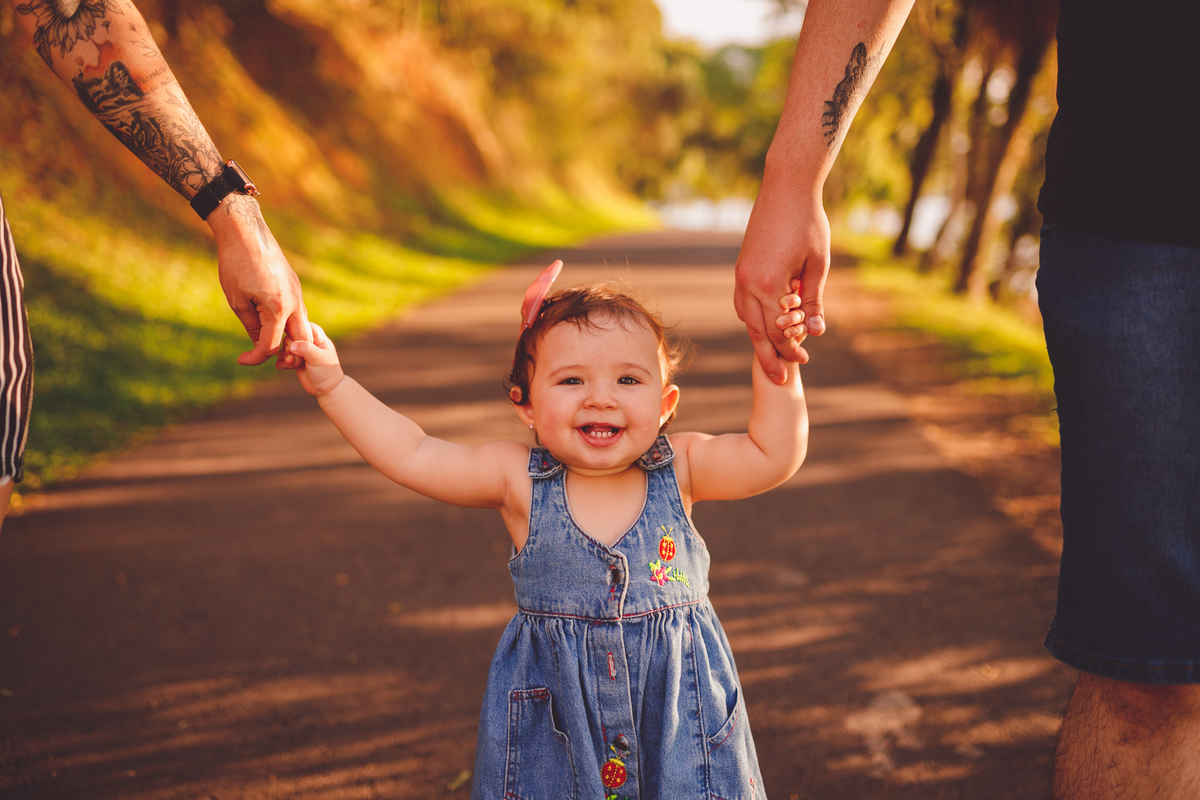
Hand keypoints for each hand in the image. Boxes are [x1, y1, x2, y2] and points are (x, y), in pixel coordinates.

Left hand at [208, 195, 312, 366]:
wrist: (246, 231)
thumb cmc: (236, 264)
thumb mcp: (237, 301)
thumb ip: (251, 326)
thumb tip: (258, 345)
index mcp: (278, 309)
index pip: (273, 346)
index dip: (256, 357)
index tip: (241, 360)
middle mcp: (295, 302)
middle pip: (299, 341)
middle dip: (285, 355)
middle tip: (264, 359)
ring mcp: (297, 293)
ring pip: (301, 326)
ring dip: (288, 339)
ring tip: (267, 343)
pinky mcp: (295, 285)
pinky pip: (297, 312)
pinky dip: (288, 324)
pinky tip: (271, 324)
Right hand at [289, 323, 343, 396]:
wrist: (326, 388)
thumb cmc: (327, 371)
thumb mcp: (318, 358)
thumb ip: (306, 349)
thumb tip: (291, 345)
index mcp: (316, 335)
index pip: (301, 324)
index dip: (294, 331)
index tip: (293, 343)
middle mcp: (306, 340)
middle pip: (289, 335)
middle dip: (288, 347)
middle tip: (292, 358)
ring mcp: (299, 350)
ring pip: (283, 346)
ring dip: (284, 355)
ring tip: (291, 363)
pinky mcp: (293, 360)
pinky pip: (281, 358)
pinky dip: (282, 363)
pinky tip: (287, 368)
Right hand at [734, 179, 829, 381]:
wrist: (785, 187)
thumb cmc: (808, 222)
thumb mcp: (818, 263)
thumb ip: (814, 300)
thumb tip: (816, 332)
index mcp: (768, 284)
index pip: (778, 329)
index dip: (791, 348)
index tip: (804, 361)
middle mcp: (748, 283)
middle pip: (757, 331)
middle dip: (769, 356)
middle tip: (781, 379)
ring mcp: (741, 275)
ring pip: (746, 318)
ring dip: (759, 338)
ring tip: (771, 357)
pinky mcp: (741, 268)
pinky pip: (742, 302)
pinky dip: (752, 318)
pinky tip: (763, 325)